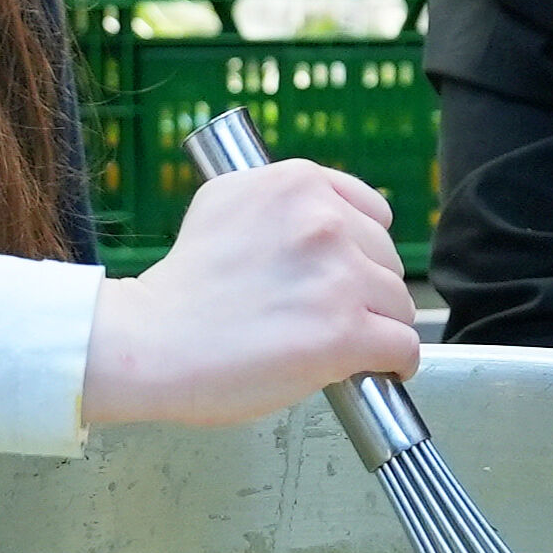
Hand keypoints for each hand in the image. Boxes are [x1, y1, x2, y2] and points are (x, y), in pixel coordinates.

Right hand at [81, 159, 420, 426]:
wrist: (149, 342)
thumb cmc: (182, 287)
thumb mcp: (224, 203)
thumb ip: (281, 202)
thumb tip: (326, 216)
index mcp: (297, 183)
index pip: (373, 212)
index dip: (360, 250)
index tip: (342, 273)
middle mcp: (323, 220)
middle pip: (387, 260)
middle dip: (366, 290)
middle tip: (326, 316)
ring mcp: (338, 276)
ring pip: (399, 304)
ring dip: (378, 327)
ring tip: (341, 346)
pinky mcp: (345, 332)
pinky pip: (403, 346)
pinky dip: (396, 362)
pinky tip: (377, 369)